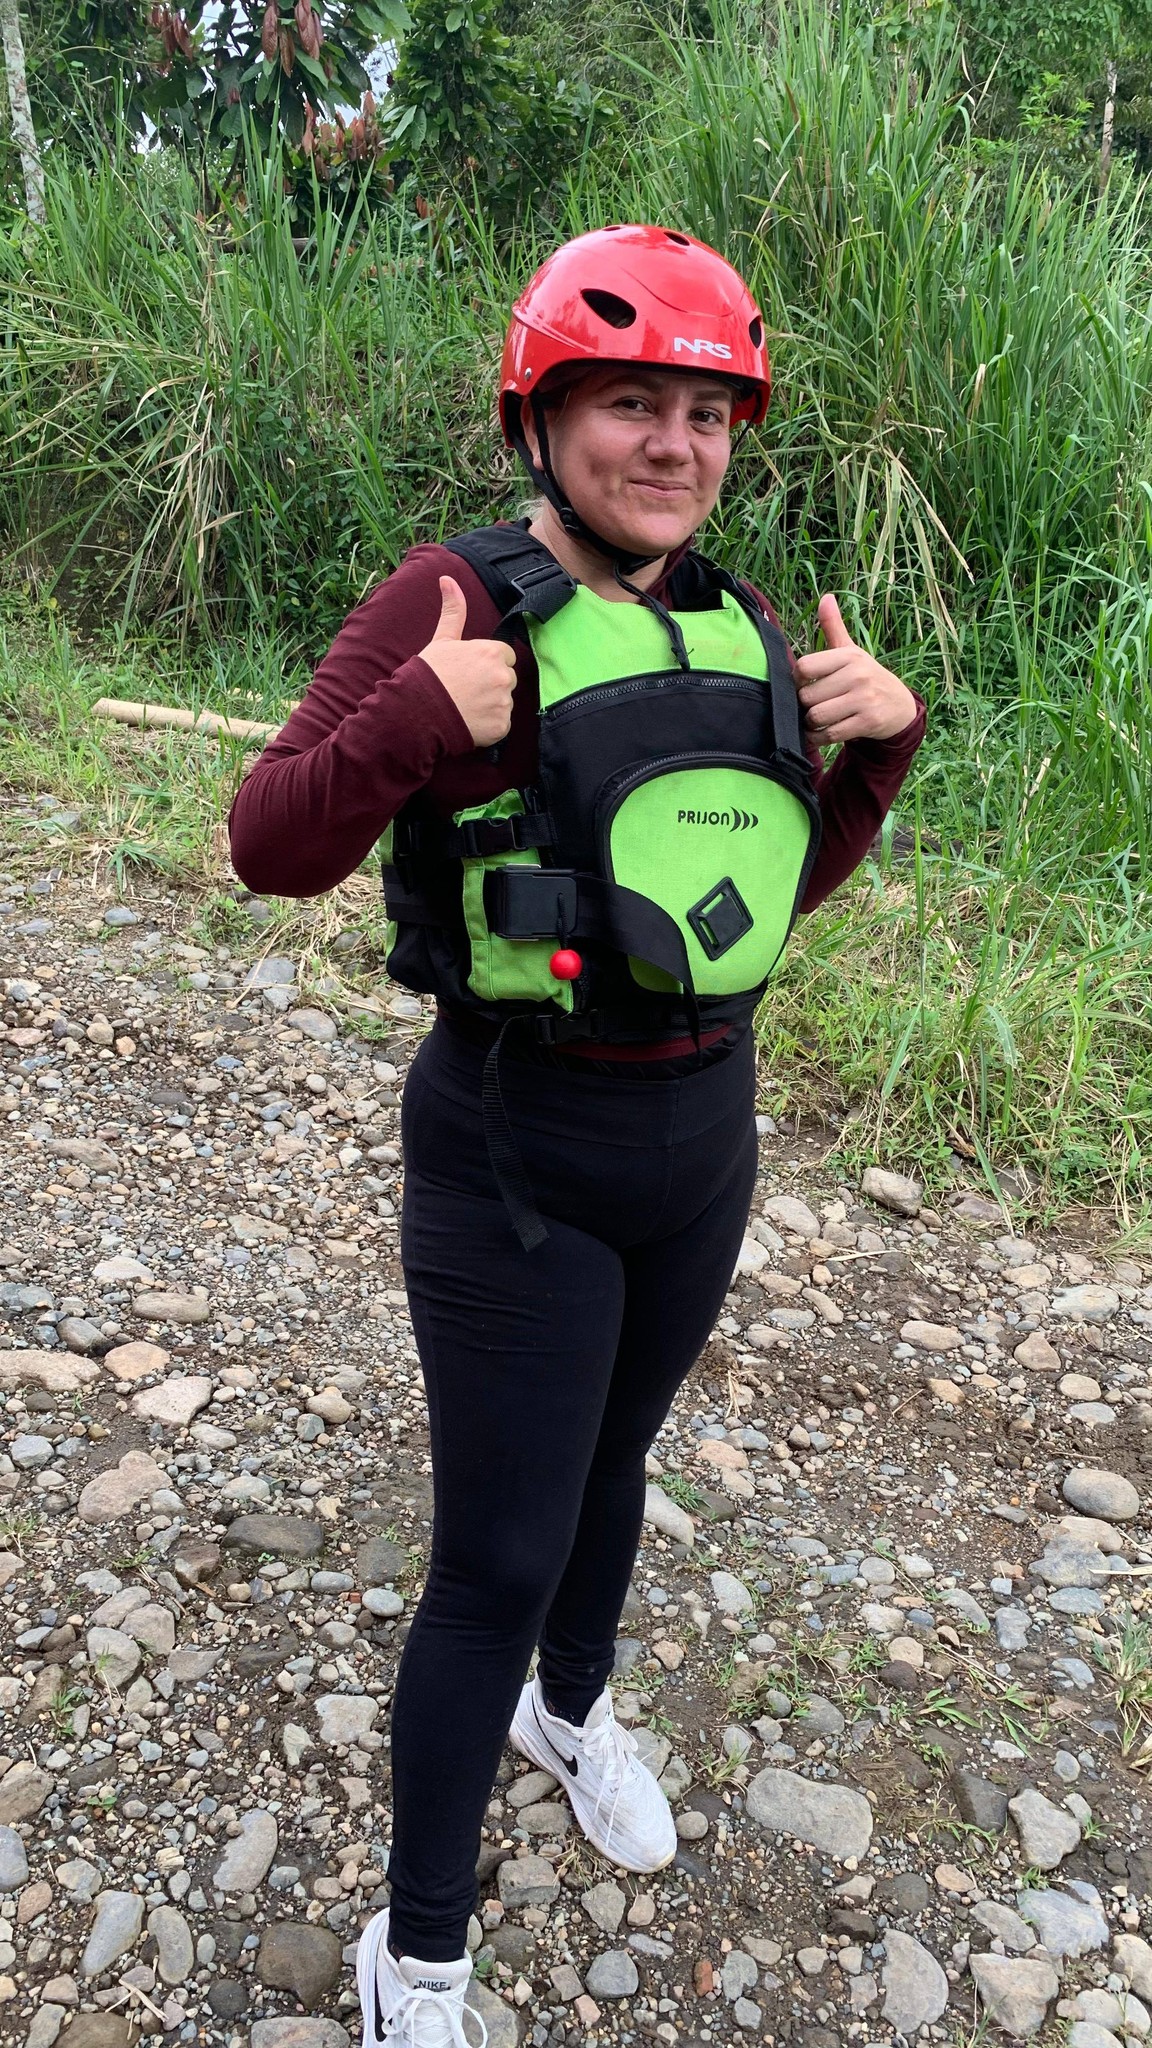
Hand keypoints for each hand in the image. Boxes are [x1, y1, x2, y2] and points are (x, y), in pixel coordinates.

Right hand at [419, 577, 517, 747]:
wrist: (417, 712)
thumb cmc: (429, 674)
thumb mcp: (442, 639)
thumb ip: (454, 610)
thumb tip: (448, 578)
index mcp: (493, 652)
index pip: (505, 656)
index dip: (487, 663)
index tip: (470, 671)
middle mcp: (503, 676)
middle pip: (507, 679)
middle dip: (491, 684)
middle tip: (465, 690)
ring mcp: (503, 703)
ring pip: (504, 702)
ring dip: (490, 705)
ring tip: (465, 706)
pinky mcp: (501, 727)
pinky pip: (501, 724)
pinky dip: (489, 725)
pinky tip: (469, 721)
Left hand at [794, 595, 917, 747]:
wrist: (900, 707)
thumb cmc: (867, 677)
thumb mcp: (852, 652)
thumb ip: (834, 627)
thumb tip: (825, 597)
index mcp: (849, 656)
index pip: (804, 666)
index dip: (797, 679)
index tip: (805, 684)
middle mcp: (857, 675)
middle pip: (807, 696)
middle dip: (805, 705)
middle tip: (814, 705)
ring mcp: (864, 699)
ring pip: (817, 716)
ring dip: (811, 723)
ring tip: (818, 719)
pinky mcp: (868, 722)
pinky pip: (830, 734)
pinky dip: (819, 737)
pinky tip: (822, 733)